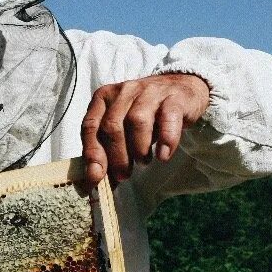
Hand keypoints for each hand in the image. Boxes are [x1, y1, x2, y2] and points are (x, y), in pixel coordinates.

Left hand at [79, 73, 209, 187]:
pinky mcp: (174, 98)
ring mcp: (150, 92)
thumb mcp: (122, 129)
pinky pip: (168, 118)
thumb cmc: (145, 115)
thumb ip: (106, 150)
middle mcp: (125, 91)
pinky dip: (165, 140)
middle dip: (116, 156)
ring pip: (137, 121)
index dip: (92, 153)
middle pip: (112, 126)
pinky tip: (163, 155)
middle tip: (123, 175)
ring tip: (143, 162)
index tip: (96, 177)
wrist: (181, 90)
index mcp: (104, 97)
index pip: (90, 125)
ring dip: (138, 148)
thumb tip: (94, 181)